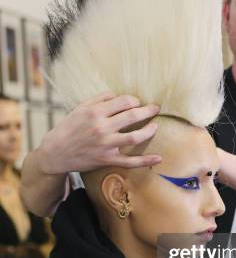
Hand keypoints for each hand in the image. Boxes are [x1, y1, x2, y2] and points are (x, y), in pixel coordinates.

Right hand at [38, 92, 161, 173]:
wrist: (55, 153)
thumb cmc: (68, 128)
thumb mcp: (79, 109)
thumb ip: (99, 100)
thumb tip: (118, 95)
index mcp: (95, 112)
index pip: (124, 101)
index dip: (134, 100)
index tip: (137, 102)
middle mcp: (101, 128)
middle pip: (132, 116)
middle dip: (148, 111)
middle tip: (155, 108)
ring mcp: (106, 145)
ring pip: (135, 137)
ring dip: (149, 130)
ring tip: (156, 126)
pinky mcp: (107, 160)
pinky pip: (130, 162)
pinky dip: (146, 161)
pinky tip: (158, 158)